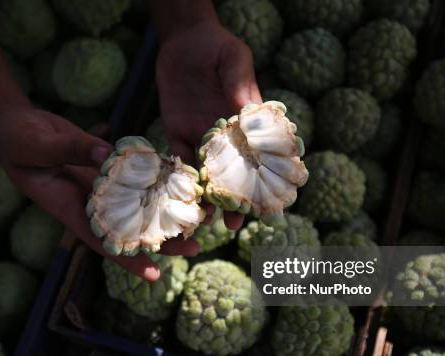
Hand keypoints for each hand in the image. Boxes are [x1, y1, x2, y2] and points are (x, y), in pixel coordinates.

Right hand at [0, 105, 198, 280]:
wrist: (12, 123)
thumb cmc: (16, 138)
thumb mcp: (40, 145)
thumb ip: (74, 149)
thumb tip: (108, 155)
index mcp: (67, 207)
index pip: (102, 241)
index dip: (128, 260)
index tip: (155, 275)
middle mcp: (87, 202)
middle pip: (127, 228)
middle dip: (160, 240)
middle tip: (195, 247)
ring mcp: (97, 186)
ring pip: (134, 205)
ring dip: (163, 212)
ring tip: (197, 218)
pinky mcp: (103, 167)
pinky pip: (131, 177)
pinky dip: (152, 180)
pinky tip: (178, 180)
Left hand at [156, 20, 261, 229]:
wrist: (185, 41)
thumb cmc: (219, 47)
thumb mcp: (235, 60)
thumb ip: (240, 83)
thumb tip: (247, 109)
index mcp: (246, 124)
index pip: (259, 158)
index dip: (263, 182)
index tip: (268, 204)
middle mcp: (226, 137)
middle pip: (233, 174)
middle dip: (235, 200)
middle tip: (235, 225)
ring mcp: (201, 137)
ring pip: (207, 174)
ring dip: (207, 198)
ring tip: (207, 222)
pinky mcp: (177, 134)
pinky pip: (178, 161)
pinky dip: (180, 179)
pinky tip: (181, 198)